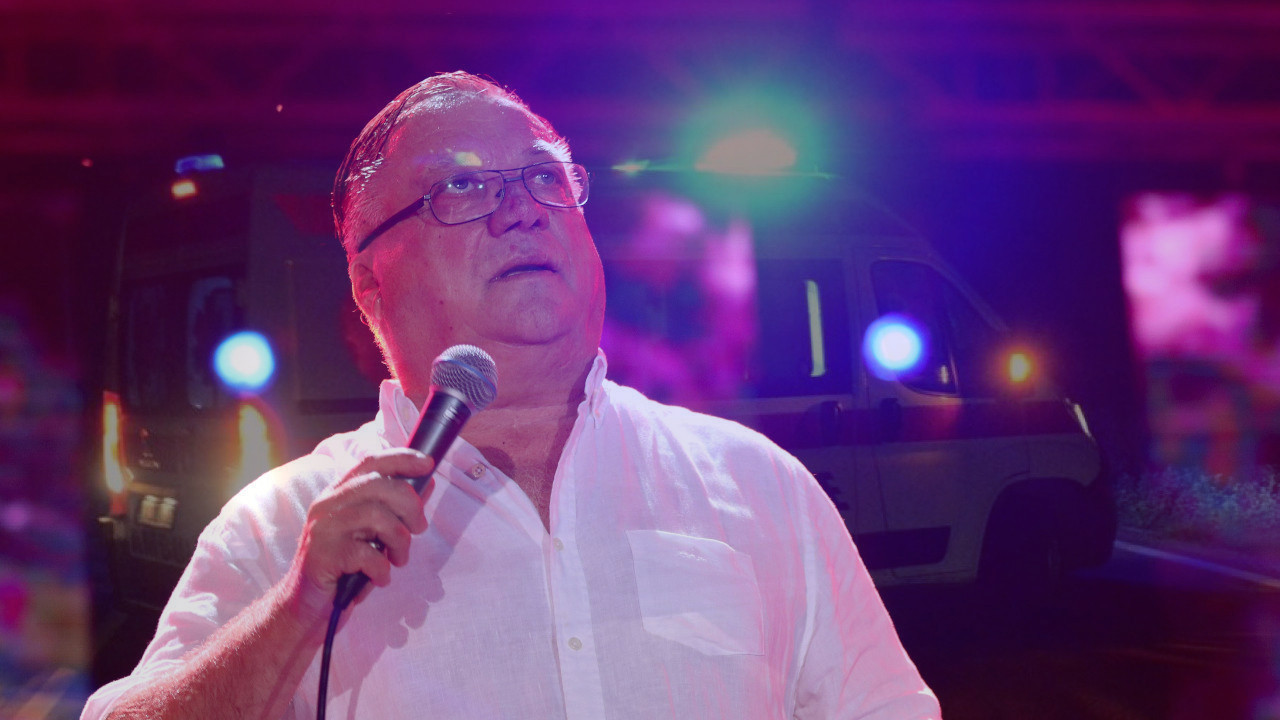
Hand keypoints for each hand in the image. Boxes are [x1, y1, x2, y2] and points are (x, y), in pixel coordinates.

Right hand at [285, 448, 434, 621]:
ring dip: (400, 541)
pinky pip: (367, 554)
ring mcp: (322, 528)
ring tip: (398, 559)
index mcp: (338, 495)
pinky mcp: (322, 555)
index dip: (402, 458)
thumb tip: (427, 484)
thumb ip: (396, 510)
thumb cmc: (343, 570)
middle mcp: (327, 505)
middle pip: (378, 485)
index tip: (428, 463)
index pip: (370, 462)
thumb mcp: (372, 535)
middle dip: (409, 505)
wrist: (304, 608)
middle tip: (419, 528)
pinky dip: (382, 569)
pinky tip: (379, 578)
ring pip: (376, 516)